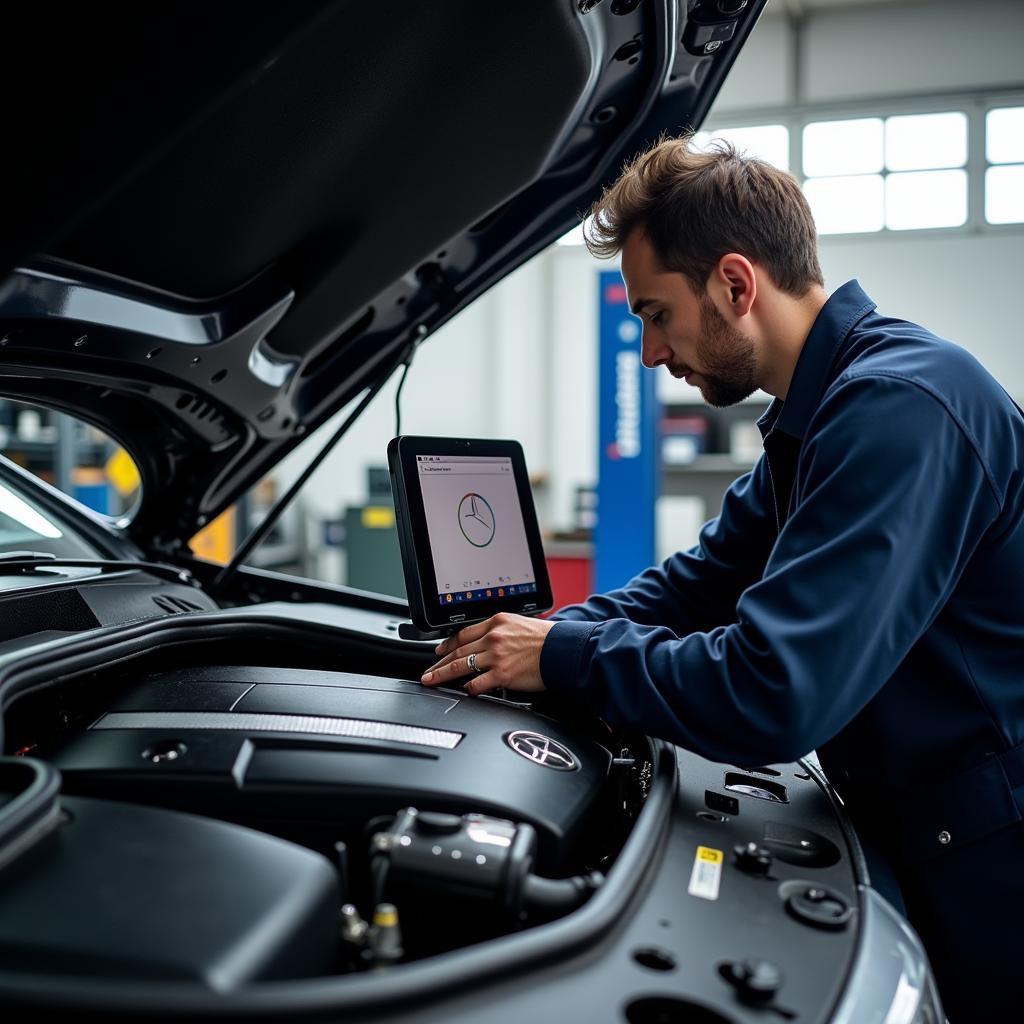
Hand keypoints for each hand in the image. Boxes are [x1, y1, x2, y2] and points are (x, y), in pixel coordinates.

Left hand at [420, 613, 554, 695]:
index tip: (439, 650)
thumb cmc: (546, 639)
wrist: (563, 650)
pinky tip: (465, 690)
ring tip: (432, 681)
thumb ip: (500, 631)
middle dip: (438, 662)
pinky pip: (477, 683)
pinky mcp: (502, 675)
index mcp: (496, 622)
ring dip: (442, 675)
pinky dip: (469, 688)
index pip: (463, 633)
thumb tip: (484, 642)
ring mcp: (496, 656)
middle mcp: (493, 637)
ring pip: (460, 666)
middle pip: (457, 650)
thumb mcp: (519, 624)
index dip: (447, 643)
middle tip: (427, 671)